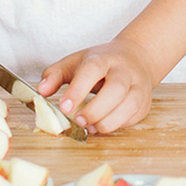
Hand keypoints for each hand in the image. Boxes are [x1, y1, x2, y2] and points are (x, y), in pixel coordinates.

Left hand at [36, 37, 154, 134]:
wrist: (135, 58)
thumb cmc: (100, 63)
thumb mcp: (75, 62)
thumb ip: (55, 75)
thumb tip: (41, 91)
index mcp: (102, 58)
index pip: (92, 70)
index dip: (78, 90)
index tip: (64, 107)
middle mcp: (123, 70)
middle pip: (115, 89)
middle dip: (96, 109)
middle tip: (78, 121)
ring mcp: (137, 86)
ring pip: (129, 105)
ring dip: (108, 121)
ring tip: (90, 127)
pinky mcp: (144, 103)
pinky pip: (133, 117)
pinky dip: (118, 125)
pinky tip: (102, 126)